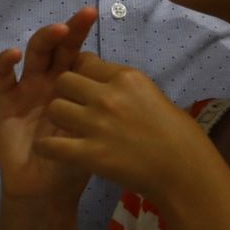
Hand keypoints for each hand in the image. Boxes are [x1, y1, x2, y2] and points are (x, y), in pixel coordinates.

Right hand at [0, 7, 97, 202]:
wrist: (47, 191)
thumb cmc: (75, 162)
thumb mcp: (96, 133)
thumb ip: (102, 107)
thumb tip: (126, 80)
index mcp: (74, 85)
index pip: (79, 52)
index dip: (84, 34)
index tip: (93, 15)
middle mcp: (51, 80)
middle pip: (59, 47)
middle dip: (71, 28)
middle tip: (85, 14)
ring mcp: (27, 88)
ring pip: (35, 55)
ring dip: (45, 38)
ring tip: (58, 30)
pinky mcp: (5, 101)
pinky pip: (2, 77)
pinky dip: (5, 62)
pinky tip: (14, 55)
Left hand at [37, 54, 226, 204]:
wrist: (182, 169)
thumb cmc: (174, 132)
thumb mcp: (149, 93)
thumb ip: (121, 84)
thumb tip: (99, 79)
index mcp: (125, 77)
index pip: (83, 61)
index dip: (80, 73)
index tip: (85, 87)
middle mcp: (108, 95)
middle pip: (63, 81)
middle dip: (65, 93)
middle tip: (74, 109)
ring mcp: (97, 124)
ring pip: (54, 109)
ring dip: (58, 119)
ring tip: (68, 130)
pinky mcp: (90, 154)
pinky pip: (51, 145)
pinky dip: (47, 148)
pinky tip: (52, 150)